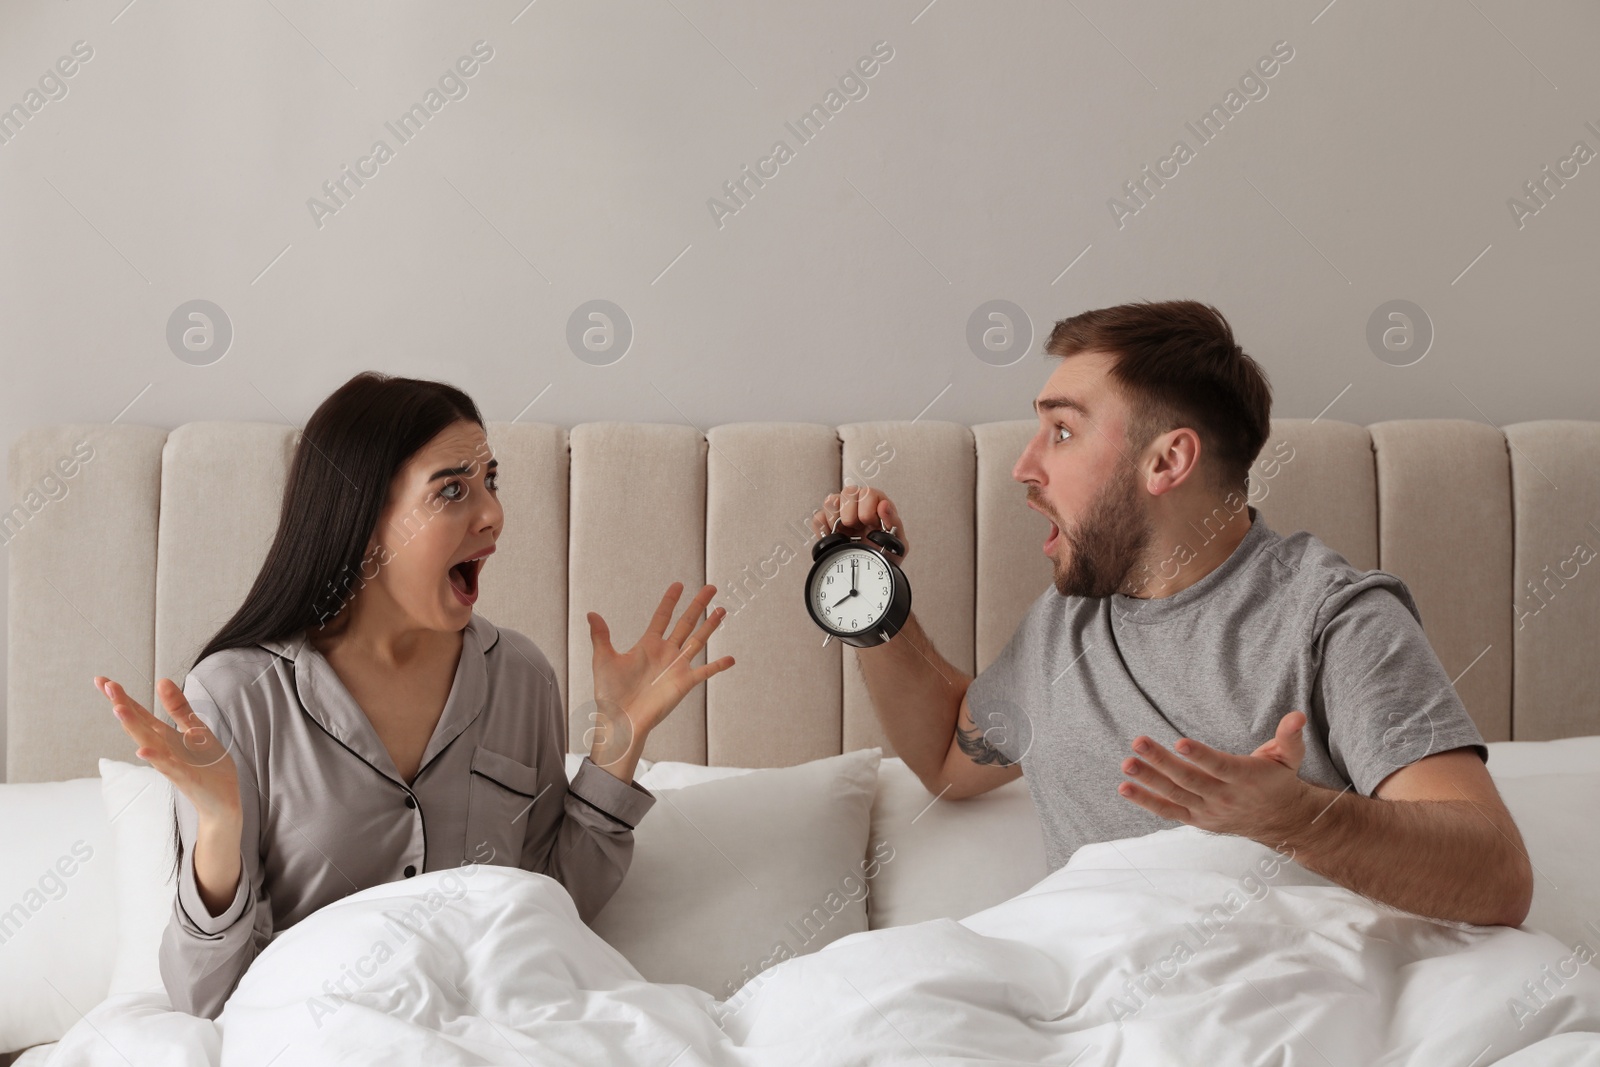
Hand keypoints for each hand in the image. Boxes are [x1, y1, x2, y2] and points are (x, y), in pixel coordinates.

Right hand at [96, 675, 240, 821]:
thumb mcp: (195, 730)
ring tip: (118, 709)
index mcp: (166, 737)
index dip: (123, 697)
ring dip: (134, 727)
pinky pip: (169, 768)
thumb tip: (162, 680)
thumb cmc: (207, 767)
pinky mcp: (186, 779)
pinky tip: (143, 750)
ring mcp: (173, 764)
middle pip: (139, 725)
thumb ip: (179, 708)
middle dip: (123, 705)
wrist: (221, 802)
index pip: (140, 714)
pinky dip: (157, 759)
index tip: (102, 680)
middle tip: (105, 685)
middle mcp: (164, 749)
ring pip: (149, 744)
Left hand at [585, 582, 735, 751]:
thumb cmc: (610, 694)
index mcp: (647, 645)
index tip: (679, 585)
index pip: (662, 617)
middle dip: (698, 605)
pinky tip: (731, 659)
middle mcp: (665, 653)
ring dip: (710, 626)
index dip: (670, 600)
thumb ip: (600, 636)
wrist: (620, 720)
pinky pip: (704, 671)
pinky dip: (718, 666)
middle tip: (711, 587)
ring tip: (722, 610)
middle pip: (686, 623)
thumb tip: (591, 613)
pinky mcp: (684, 683)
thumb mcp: (603, 659)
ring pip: (698, 640)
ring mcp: (676, 667)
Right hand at [811, 485, 907, 564]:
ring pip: (831, 500)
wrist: (870, 576)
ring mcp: (841, 513)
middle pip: (848, 492)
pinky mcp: (827, 525)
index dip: (868, 508)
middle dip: (851, 513)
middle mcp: (858, 505)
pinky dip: (823, 528)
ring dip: (836, 519)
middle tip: (855, 528)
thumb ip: (895, 523)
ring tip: (843, 533)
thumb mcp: (898, 545)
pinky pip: (818, 517)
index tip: (870, 523)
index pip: (868, 492)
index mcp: (877, 506)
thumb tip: (884, 505)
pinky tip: (833, 537)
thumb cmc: (886, 557)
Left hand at [1116, 710, 1313, 844]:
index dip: (1200, 756)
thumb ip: (1290, 736)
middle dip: (1162, 761)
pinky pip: (1168, 811)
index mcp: (1245, 778)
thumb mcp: (1290, 757)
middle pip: (1189, 779)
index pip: (1220, 766)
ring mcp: (1208, 810)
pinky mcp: (1197, 819)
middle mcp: (1224, 797)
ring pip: (1175, 795)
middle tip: (1138, 742)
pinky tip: (1125, 787)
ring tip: (1126, 764)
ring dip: (1148, 780)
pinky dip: (1146, 801)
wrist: (1280, 821)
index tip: (1180, 742)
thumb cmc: (1279, 781)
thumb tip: (1297, 715)